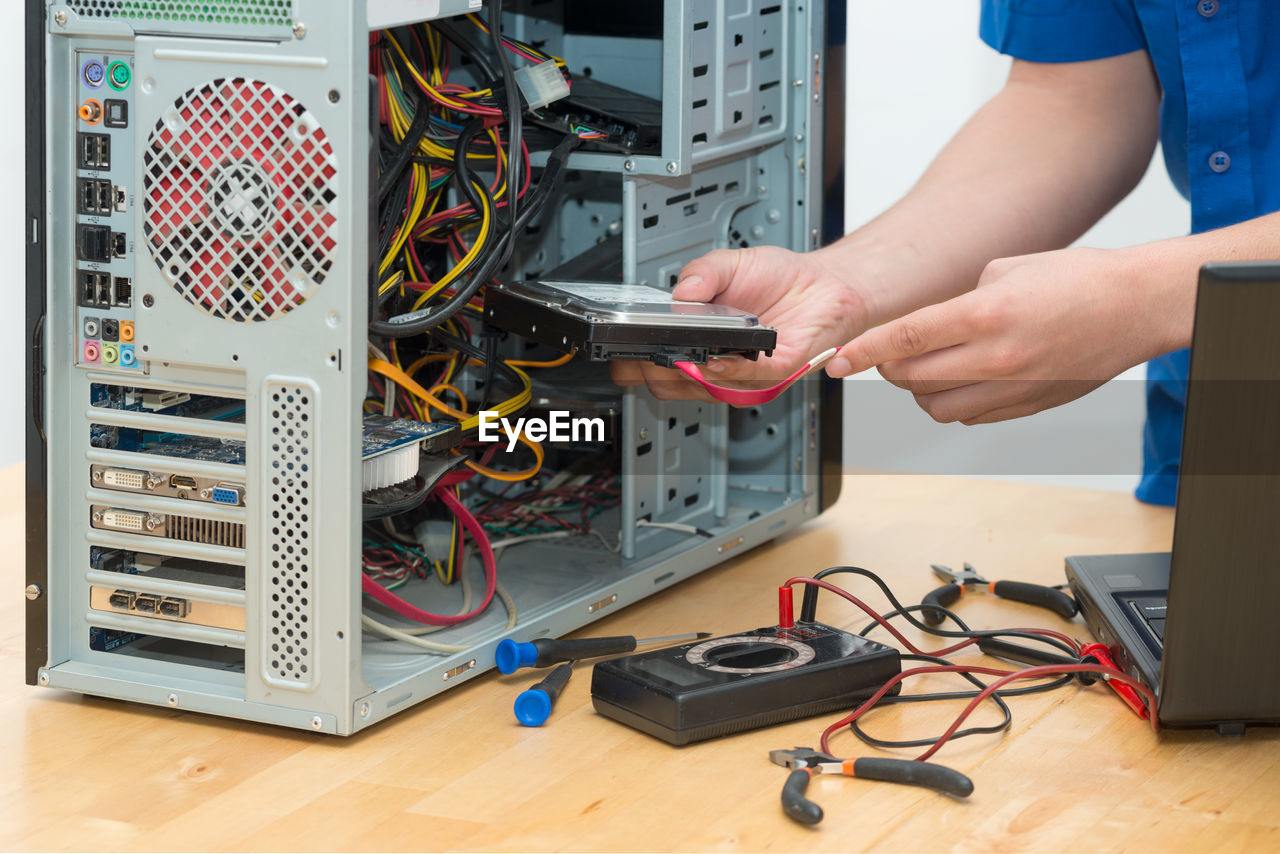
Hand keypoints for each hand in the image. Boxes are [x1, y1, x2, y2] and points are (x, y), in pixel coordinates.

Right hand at [611, 246, 868, 400]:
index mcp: (698, 340)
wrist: (826, 282)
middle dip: (651, 371)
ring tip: (676, 355)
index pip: (653, 365)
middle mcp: (718, 362)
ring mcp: (745, 371)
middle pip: (669, 385)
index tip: (622, 348)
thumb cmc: (781, 279)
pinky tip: (716, 360)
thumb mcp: (729, 264)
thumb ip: (701, 272)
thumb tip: (679, 294)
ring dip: (687, 372)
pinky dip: (728, 371)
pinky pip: (747, 380)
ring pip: (704, 387)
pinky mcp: (776, 371)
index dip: (631, 362)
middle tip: (644, 352)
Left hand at [826, 247, 1157, 423]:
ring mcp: (1013, 388)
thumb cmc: (1079, 279)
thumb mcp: (1007, 269)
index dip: (863, 353)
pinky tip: (964, 380)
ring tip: (930, 367)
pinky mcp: (1027, 407)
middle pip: (911, 378)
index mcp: (986, 314)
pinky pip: (970, 417)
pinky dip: (954, 403)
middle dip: (889, 368)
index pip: (905, 339)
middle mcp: (997, 356)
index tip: (836, 362)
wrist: (1136, 306)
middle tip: (889, 354)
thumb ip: (959, 299)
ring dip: (919, 391)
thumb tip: (931, 325)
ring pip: (935, 407)